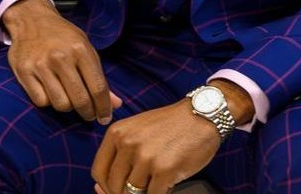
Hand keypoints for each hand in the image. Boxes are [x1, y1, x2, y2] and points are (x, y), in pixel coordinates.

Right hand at [1, 0, 119, 123]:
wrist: (31, 19)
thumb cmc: (63, 37)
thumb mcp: (85, 49)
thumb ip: (99, 78)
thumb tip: (116, 105)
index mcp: (80, 49)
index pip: (98, 88)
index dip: (104, 108)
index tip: (105, 118)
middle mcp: (60, 57)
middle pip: (80, 100)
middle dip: (88, 113)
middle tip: (89, 114)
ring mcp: (40, 65)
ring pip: (60, 104)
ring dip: (67, 107)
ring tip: (69, 99)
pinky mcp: (24, 71)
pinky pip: (41, 101)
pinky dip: (48, 101)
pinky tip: (51, 92)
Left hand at [90, 98, 221, 193]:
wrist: (202, 115)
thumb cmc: (170, 126)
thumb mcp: (137, 131)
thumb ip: (120, 155)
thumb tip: (99, 189)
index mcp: (117, 133)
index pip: (98, 171)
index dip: (106, 187)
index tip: (116, 189)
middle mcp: (128, 144)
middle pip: (113, 186)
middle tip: (139, 189)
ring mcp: (146, 157)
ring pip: (132, 193)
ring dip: (143, 193)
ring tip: (154, 183)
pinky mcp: (165, 169)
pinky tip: (166, 184)